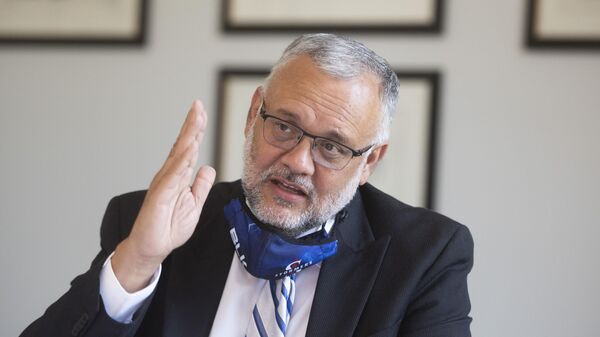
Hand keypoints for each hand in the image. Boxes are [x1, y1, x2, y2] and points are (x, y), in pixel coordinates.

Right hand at [112, 100, 215, 291]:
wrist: (152, 248)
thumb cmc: (169, 226)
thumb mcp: (194, 204)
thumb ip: (201, 186)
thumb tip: (207, 167)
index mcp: (178, 176)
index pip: (189, 149)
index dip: (196, 131)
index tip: (203, 112)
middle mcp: (170, 175)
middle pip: (183, 146)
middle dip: (191, 125)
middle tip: (198, 105)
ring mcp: (164, 184)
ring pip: (178, 156)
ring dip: (187, 137)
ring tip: (195, 119)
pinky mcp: (159, 196)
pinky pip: (172, 177)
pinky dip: (181, 162)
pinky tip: (189, 149)